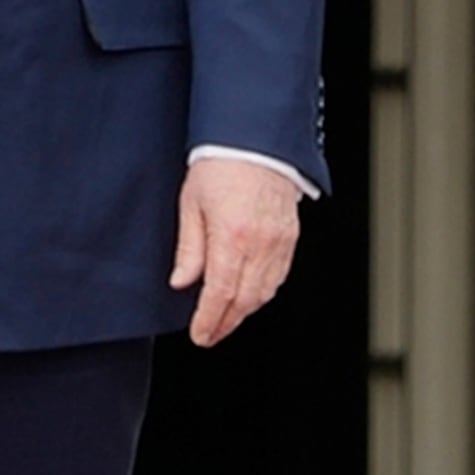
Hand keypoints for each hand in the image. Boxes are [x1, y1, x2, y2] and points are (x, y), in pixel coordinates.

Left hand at [170, 158, 302, 347]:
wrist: (255, 140)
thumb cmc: (221, 165)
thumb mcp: (191, 204)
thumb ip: (190, 248)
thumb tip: (183, 281)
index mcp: (231, 237)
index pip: (220, 294)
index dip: (209, 320)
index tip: (200, 335)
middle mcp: (260, 244)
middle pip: (245, 300)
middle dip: (226, 324)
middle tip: (210, 335)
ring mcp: (279, 241)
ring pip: (265, 292)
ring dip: (245, 311)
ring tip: (227, 319)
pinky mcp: (290, 236)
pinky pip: (280, 276)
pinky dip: (264, 293)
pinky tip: (251, 296)